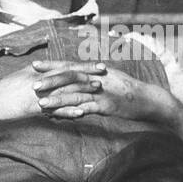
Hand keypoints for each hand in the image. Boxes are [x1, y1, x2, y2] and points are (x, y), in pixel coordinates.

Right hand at [0, 60, 105, 125]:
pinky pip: (55, 108)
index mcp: (35, 70)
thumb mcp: (18, 81)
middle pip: (67, 73)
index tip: (98, 65)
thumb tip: (47, 79)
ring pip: (64, 88)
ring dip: (83, 89)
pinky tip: (82, 112)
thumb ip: (35, 79)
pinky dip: (69, 109)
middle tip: (105, 74)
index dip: (82, 65)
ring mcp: (35, 92)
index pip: (63, 65)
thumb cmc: (0, 95)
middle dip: (87, 73)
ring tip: (99, 90)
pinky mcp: (31, 107)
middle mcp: (37, 78)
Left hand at [36, 60, 171, 122]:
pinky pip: (89, 108)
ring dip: (58, 98)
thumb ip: (90, 80)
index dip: (52, 65)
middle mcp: (98, 78)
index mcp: (95, 71)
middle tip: (32, 84)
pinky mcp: (109, 105)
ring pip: (77, 93)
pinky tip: (62, 115)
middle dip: (50, 81)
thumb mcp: (108, 83)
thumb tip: (74, 81)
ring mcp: (103, 92)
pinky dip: (75, 111)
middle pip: (70, 77)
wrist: (150, 100)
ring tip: (41, 103)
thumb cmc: (127, 93)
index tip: (34, 65)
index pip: (70, 66)